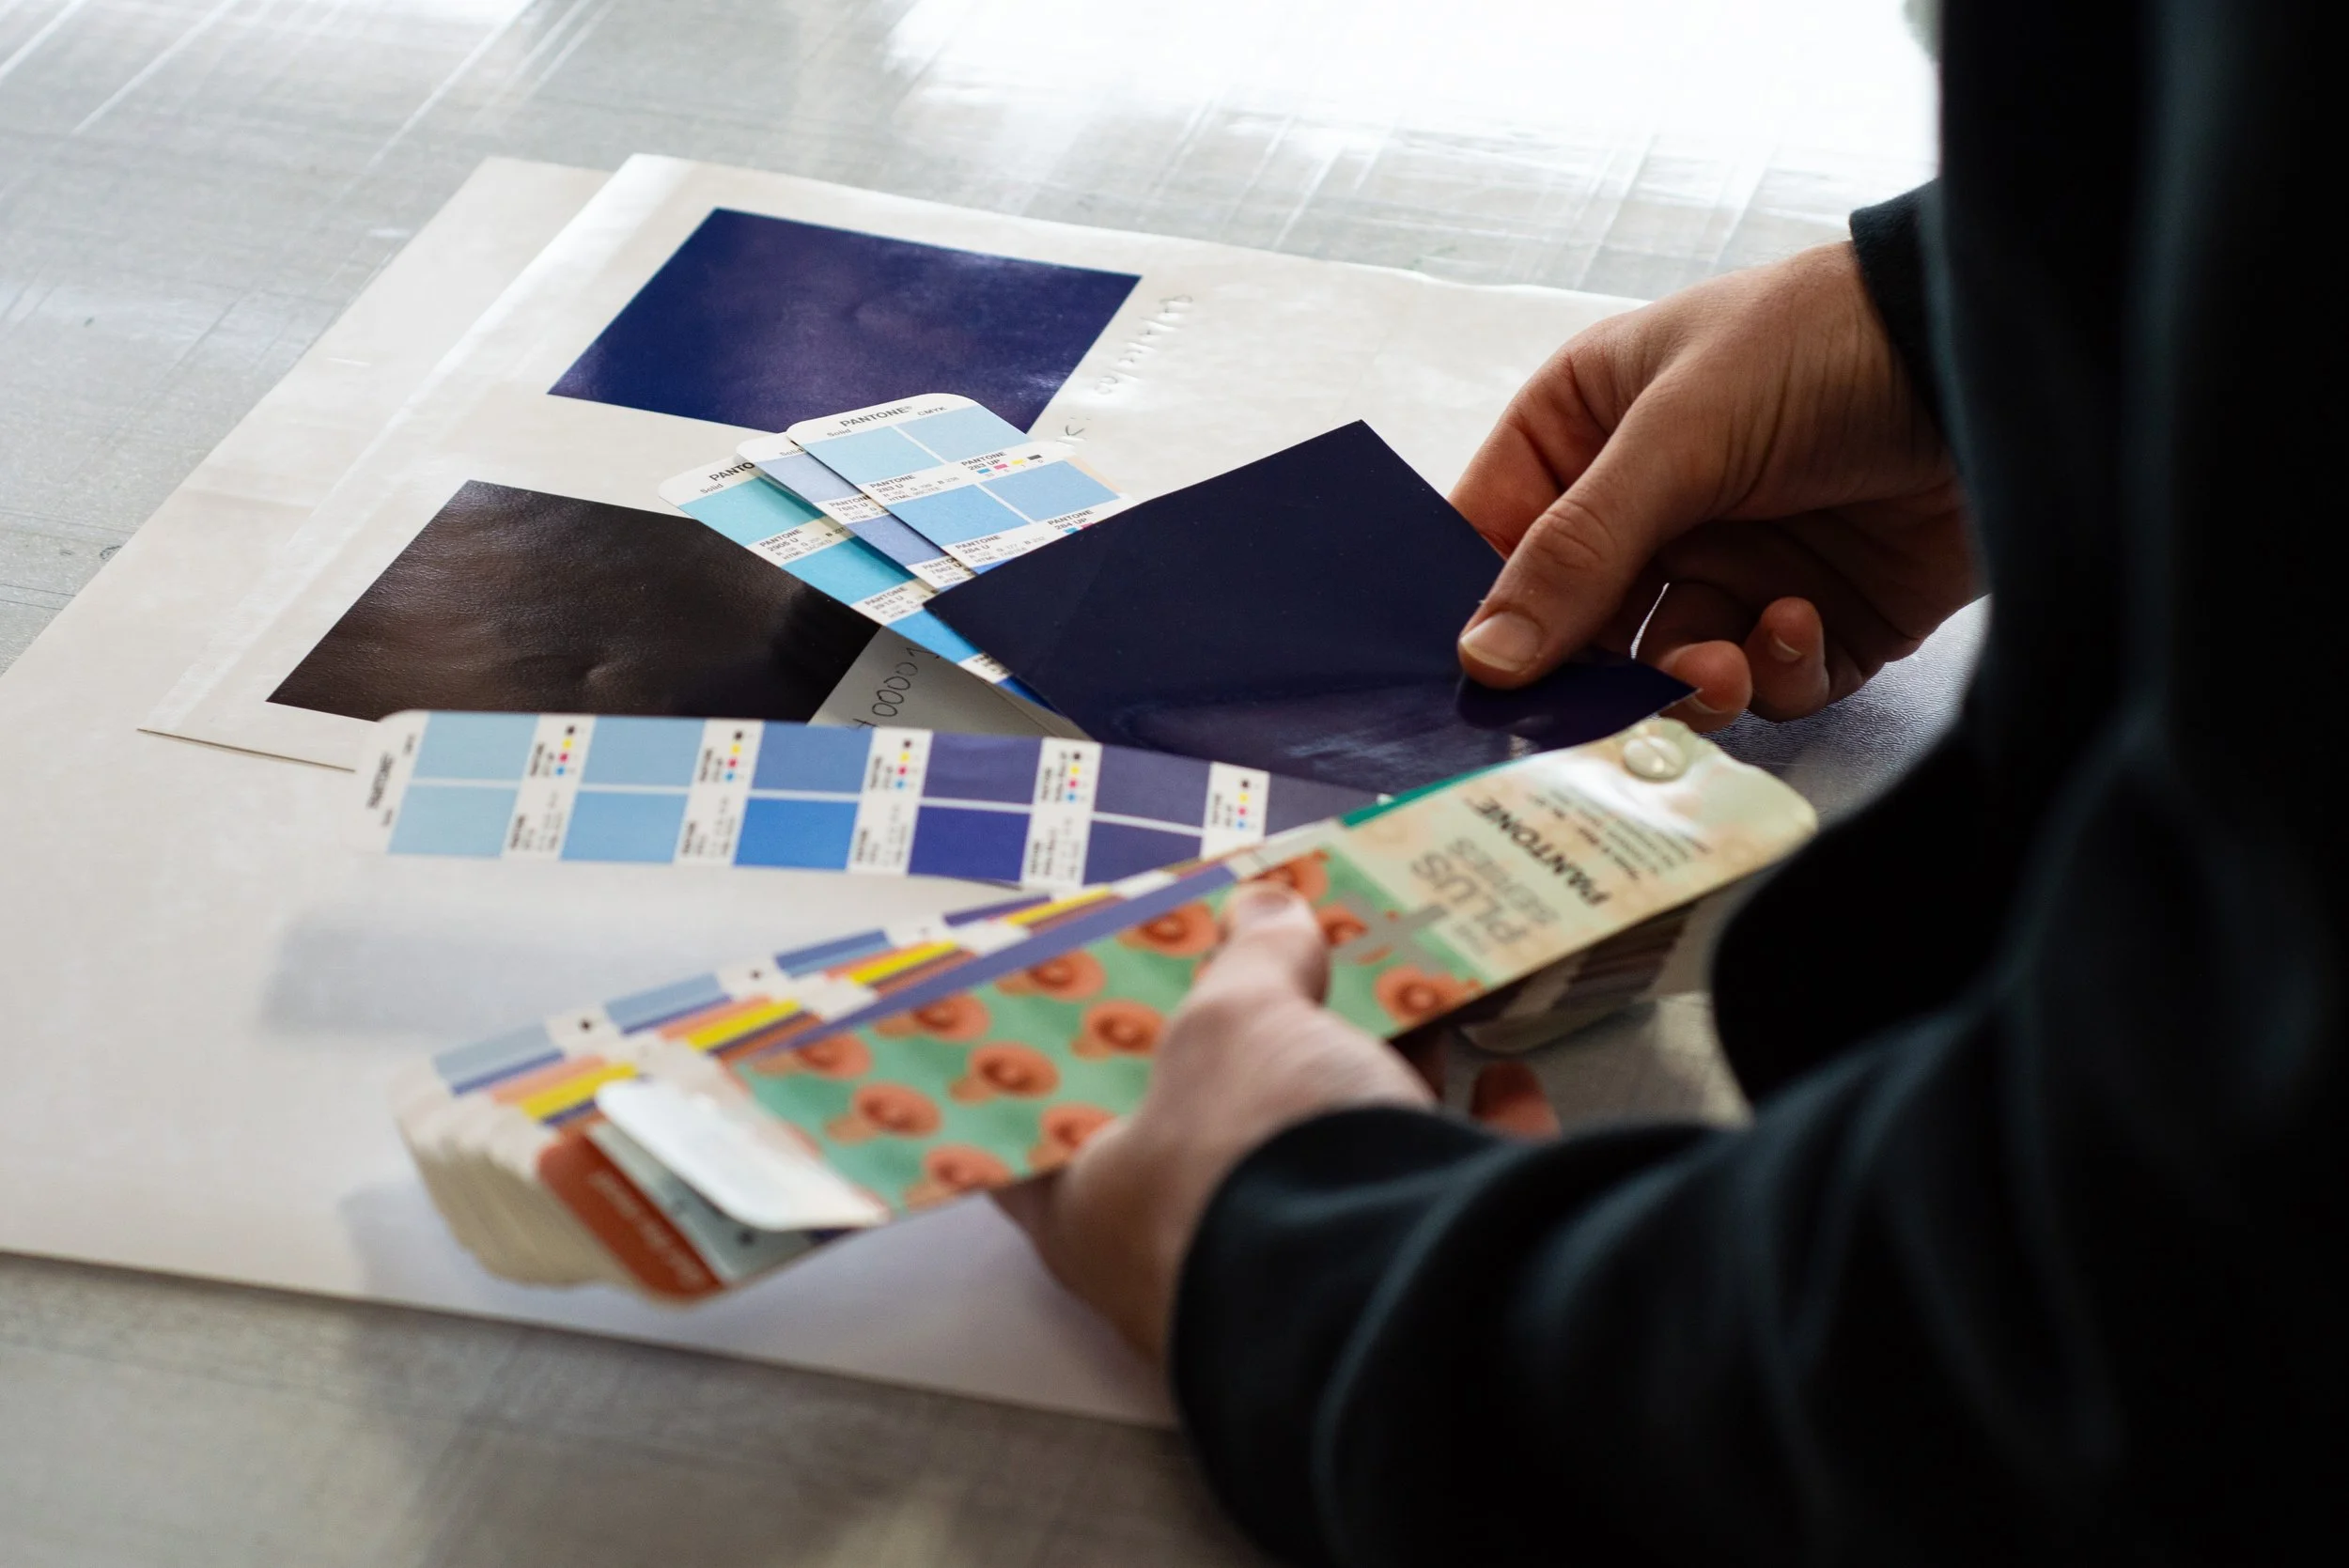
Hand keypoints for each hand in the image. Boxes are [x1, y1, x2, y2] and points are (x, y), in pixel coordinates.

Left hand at [997, 883, 1556, 1361]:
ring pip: (1339, 1167)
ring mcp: (1301, 1286)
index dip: (1066, 1067)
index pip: (1041, 1141)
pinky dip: (1477, 1143)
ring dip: (1383, 1081)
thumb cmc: (1257, 1166)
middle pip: (1218, 1136)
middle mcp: (1189, 1265)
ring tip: (1411, 1001)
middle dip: (1264, 1053)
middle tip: (1286, 974)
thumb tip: (1266, 910)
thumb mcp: (1234, 1025)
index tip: (1095, 1003)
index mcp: (1097, 1212)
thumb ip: (1249, 963)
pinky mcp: (1408, 1299)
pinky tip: (1503, 1078)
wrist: (1398, 1302)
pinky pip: (1445, 1208)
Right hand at [1452, 242, 1977, 729]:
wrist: (1996, 357)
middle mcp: (1649, 503)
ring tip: (1724, 667)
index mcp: (1588, 428)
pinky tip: (1800, 620)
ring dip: (1688, 681)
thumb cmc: (1823, 342)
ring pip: (1665, 669)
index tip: (1473, 682)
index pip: (1496, 538)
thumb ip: (1577, 549)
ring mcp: (1733, 562)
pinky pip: (1761, 686)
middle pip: (1577, 627)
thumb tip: (1482, 658)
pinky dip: (1774, 674)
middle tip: (1606, 708)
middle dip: (1597, 670)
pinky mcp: (1815, 619)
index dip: (1481, 610)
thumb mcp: (1679, 431)